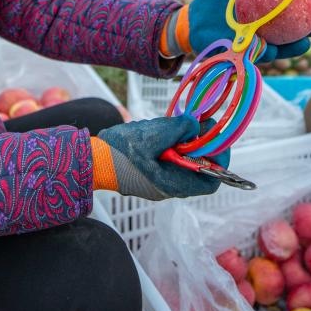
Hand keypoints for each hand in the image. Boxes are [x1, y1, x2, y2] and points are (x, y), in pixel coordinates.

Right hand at [95, 116, 229, 200]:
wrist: (91, 160)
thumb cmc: (119, 151)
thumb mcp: (151, 135)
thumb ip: (178, 129)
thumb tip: (196, 124)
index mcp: (173, 183)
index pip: (211, 180)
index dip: (220, 160)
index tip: (215, 139)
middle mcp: (169, 186)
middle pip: (199, 169)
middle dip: (200, 146)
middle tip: (192, 126)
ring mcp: (159, 181)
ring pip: (184, 162)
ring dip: (183, 143)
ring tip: (170, 129)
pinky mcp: (151, 174)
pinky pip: (170, 160)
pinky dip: (171, 145)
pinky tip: (159, 134)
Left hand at [169, 0, 310, 62]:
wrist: (189, 20)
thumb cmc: (210, 4)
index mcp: (262, 19)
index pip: (288, 19)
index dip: (306, 16)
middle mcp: (260, 36)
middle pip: (289, 37)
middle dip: (306, 34)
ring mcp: (250, 48)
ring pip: (276, 51)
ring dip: (291, 49)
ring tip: (305, 43)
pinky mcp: (237, 57)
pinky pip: (254, 57)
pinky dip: (265, 54)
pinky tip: (275, 50)